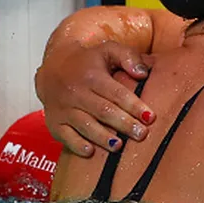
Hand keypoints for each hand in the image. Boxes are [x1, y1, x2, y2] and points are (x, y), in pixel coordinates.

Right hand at [35, 42, 155, 156]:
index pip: (117, 93)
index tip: (150, 117)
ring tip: (119, 146)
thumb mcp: (108, 50)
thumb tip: (143, 74)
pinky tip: (91, 152)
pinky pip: (65, 136)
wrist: (53, 68)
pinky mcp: (55, 123)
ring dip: (102, 137)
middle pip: (103, 111)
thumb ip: (128, 57)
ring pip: (85, 125)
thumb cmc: (88, 62)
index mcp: (92, 76)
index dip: (134, 106)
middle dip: (124, 124)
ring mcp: (64, 109)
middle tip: (141, 135)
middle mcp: (76, 93)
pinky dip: (77, 145)